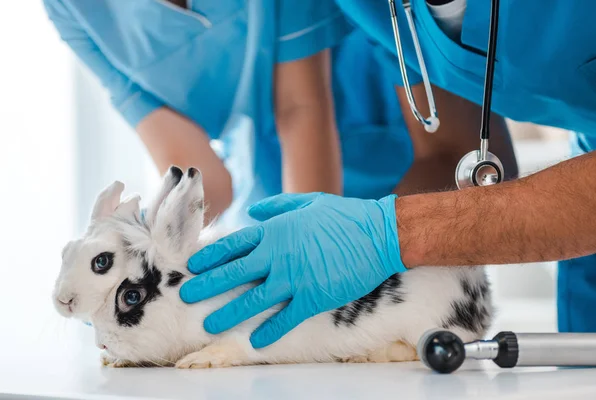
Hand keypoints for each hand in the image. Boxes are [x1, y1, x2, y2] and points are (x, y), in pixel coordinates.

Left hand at [179, 192, 405, 347]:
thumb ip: (277, 207)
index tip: (192, 266)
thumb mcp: (307, 202)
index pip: (234, 244)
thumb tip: (252, 212)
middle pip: (234, 272)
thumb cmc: (343, 216)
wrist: (378, 234)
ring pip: (253, 299)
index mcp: (275, 231)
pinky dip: (270, 331)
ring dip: (229, 313)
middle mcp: (279, 255)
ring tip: (210, 326)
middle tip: (187, 296)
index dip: (211, 256)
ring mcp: (295, 278)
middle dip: (208, 285)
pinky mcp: (313, 296)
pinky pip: (286, 318)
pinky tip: (255, 341)